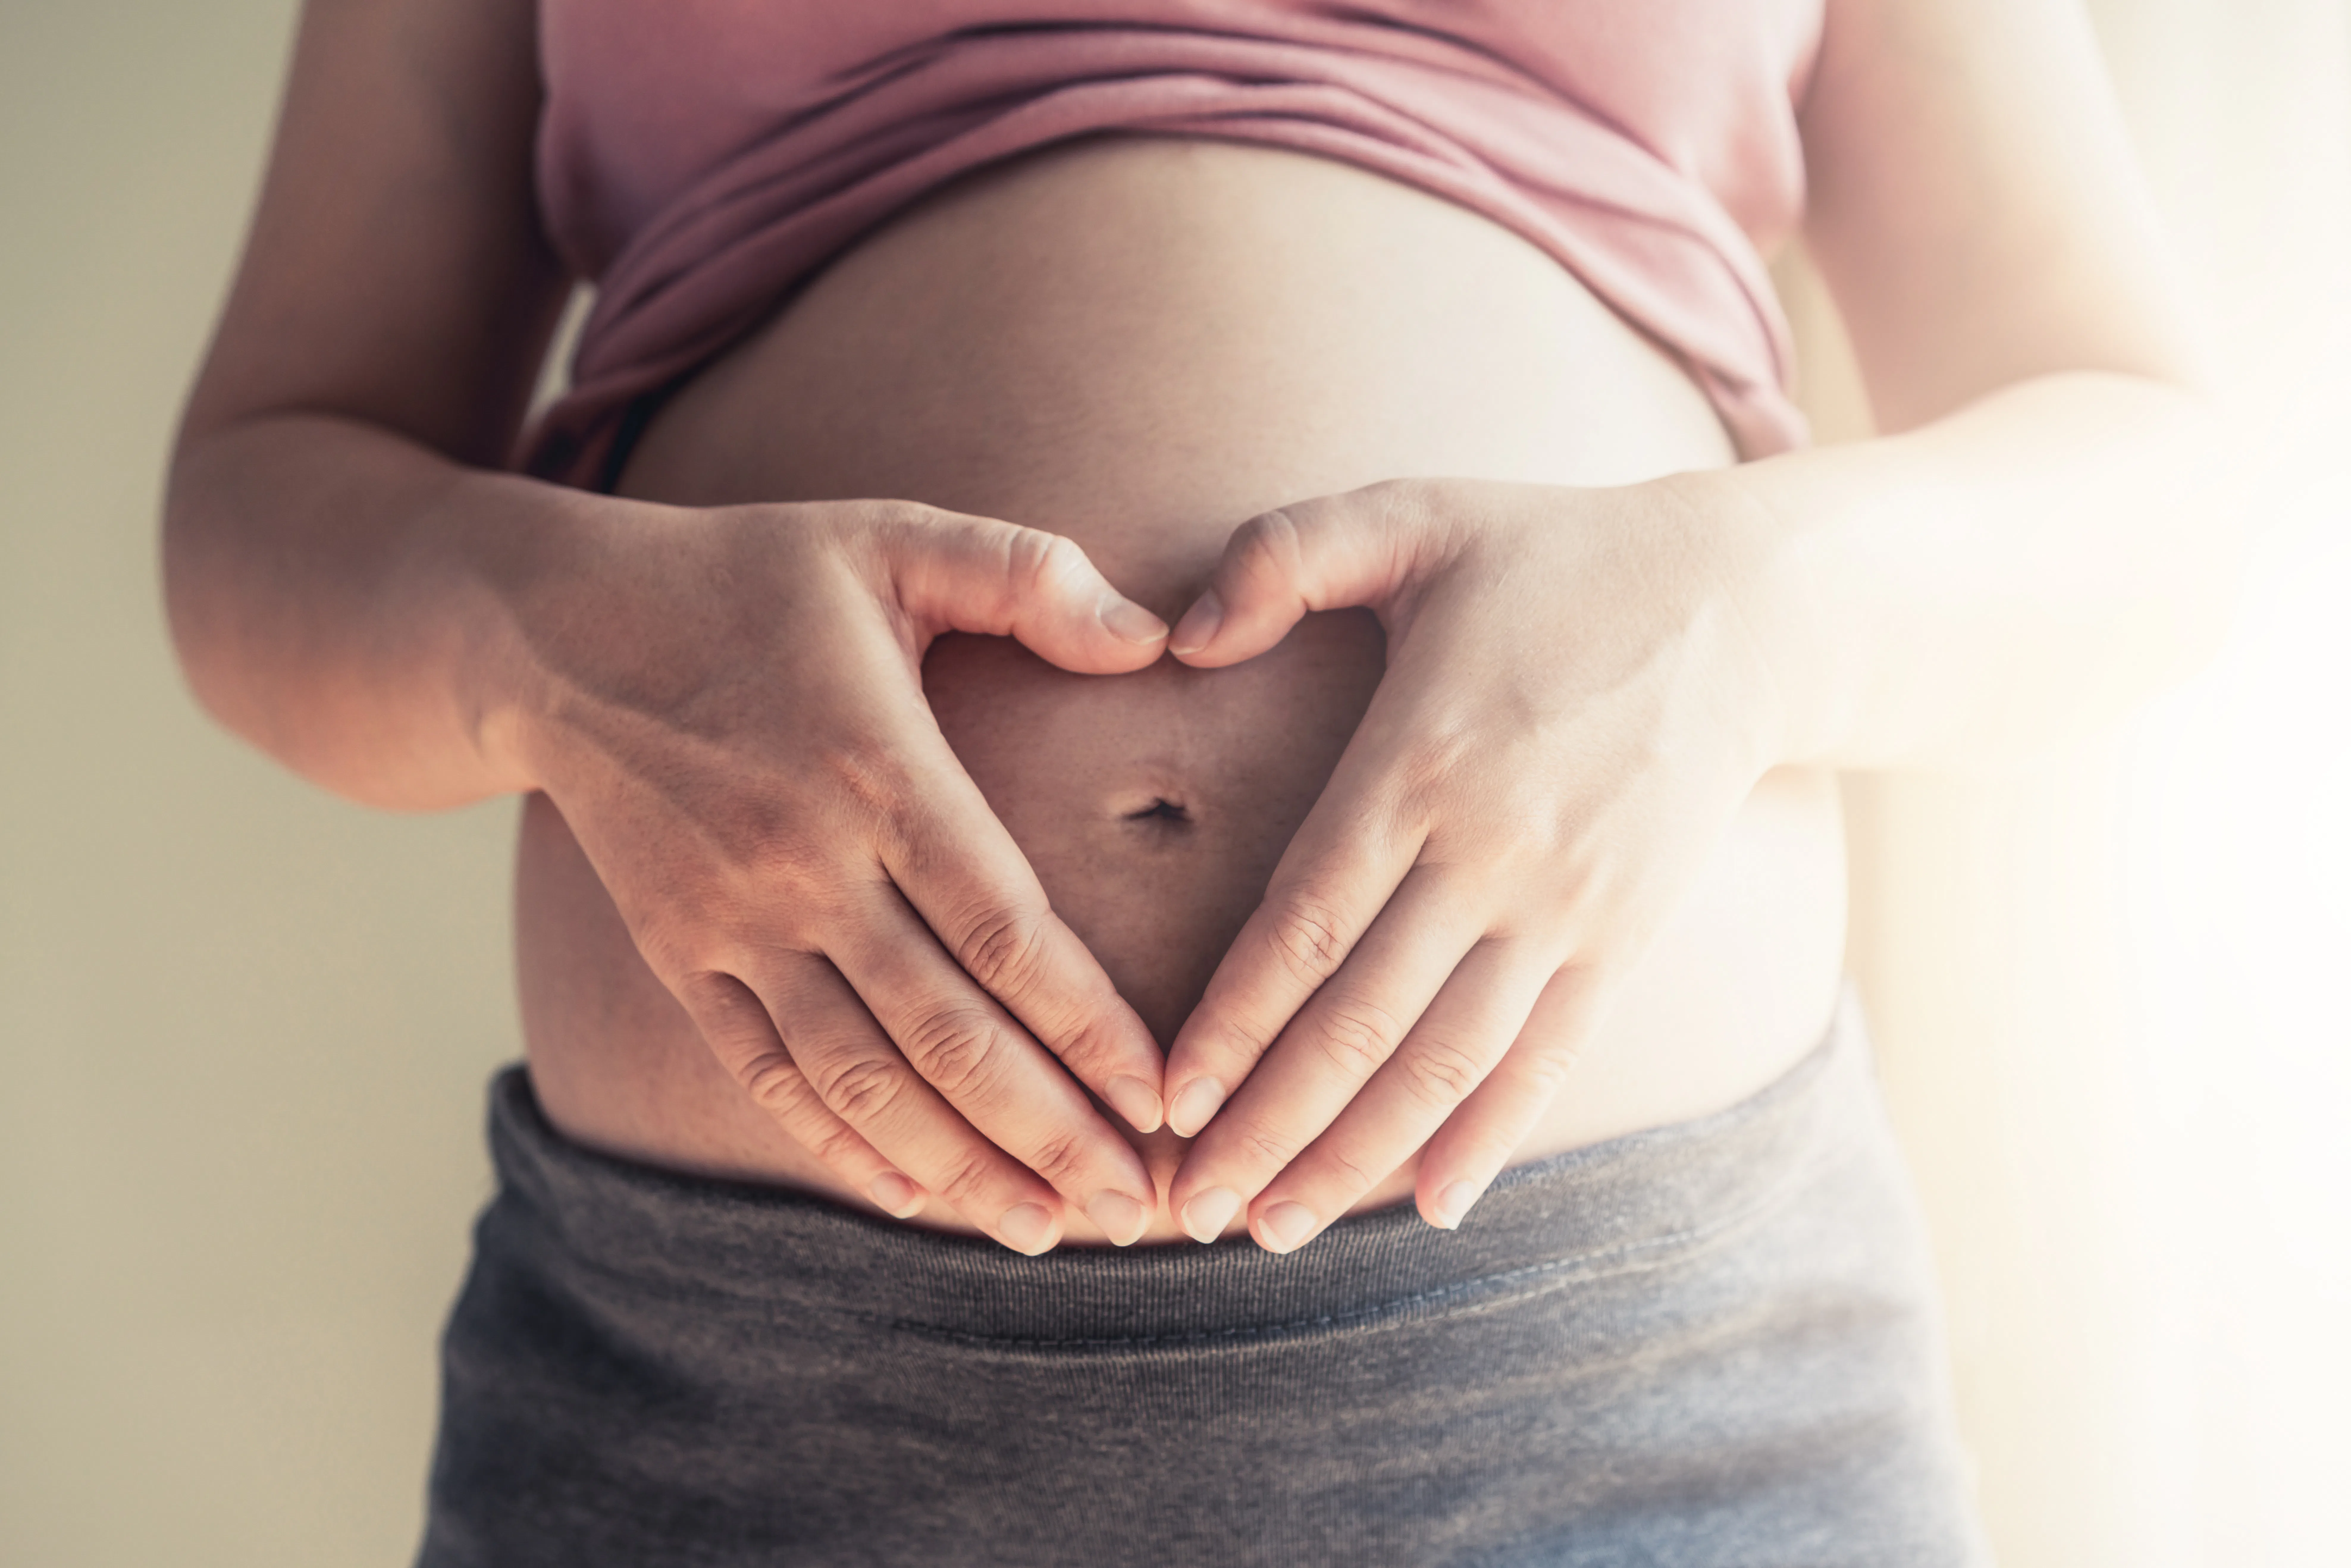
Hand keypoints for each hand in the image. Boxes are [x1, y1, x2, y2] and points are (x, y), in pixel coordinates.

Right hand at [498, 498, 1172, 1250]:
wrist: (553, 630)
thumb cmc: (747, 577)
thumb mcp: (889, 536)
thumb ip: (1029, 574)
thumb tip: (1157, 633)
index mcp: (875, 769)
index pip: (1007, 929)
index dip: (1089, 1027)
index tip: (1163, 1100)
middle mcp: (804, 866)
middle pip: (947, 1033)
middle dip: (1053, 1133)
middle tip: (1138, 1212)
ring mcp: (732, 924)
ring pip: (863, 1079)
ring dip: (960, 1166)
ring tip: (1048, 1233)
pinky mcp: (678, 956)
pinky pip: (766, 1074)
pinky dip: (839, 1145)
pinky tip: (910, 1202)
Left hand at [1158, 477, 1786, 1249]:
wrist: (1747, 607)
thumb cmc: (1556, 554)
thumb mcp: (1415, 514)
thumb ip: (1283, 553)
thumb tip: (1179, 634)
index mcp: (1417, 762)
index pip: (1302, 925)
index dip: (1230, 1027)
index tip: (1169, 1106)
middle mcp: (1489, 852)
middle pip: (1359, 1022)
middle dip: (1268, 1126)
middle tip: (1190, 1211)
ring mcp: (1566, 905)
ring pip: (1445, 1065)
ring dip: (1358, 1157)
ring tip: (1279, 1226)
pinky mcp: (1626, 936)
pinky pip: (1547, 1060)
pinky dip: (1488, 1139)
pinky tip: (1430, 1208)